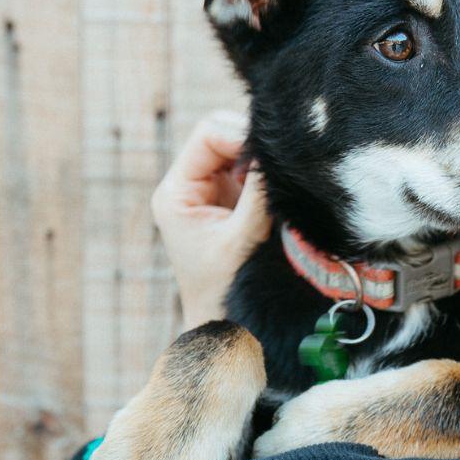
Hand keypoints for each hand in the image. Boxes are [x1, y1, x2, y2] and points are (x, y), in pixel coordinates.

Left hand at [151, 111, 271, 329]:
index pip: (207, 134)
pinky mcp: (234, 198)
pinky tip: (281, 188)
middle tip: (281, 166)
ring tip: (282, 180)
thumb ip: (258, 195)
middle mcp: (190, 184)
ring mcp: (212, 189)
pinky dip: (270, 172)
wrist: (224, 327)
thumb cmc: (225, 290)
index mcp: (176, 192)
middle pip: (223, 133)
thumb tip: (279, 155)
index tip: (269, 157)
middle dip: (254, 144)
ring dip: (264, 159)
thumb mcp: (242, 239)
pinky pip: (254, 167)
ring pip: (242, 147)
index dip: (239, 135)